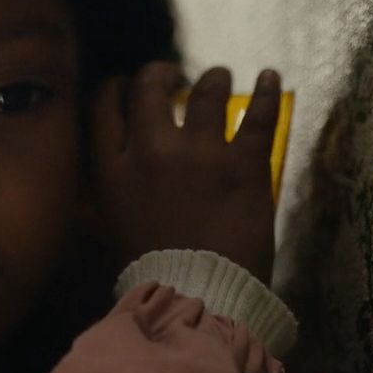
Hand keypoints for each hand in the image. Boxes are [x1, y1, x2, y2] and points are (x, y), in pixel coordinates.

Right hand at [91, 62, 281, 283]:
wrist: (199, 298)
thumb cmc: (155, 274)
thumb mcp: (116, 226)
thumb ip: (120, 189)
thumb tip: (127, 170)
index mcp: (113, 171)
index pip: (103, 106)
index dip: (115, 87)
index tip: (127, 85)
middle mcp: (152, 151)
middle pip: (149, 88)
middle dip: (161, 74)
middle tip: (175, 75)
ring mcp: (200, 153)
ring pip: (206, 91)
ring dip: (213, 79)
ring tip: (219, 76)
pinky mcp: (244, 164)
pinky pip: (257, 114)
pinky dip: (266, 91)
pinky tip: (269, 76)